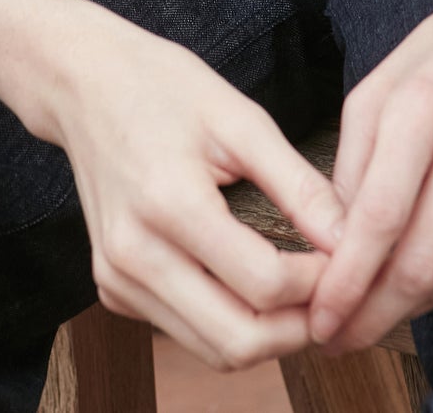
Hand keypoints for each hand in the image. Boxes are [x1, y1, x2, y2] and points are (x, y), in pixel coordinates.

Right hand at [43, 7, 347, 372]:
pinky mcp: (112, 288)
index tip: (345, 257)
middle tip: (333, 293)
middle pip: (237, 341)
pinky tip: (250, 284)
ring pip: (211, 350)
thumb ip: (297, 185)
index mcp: (168, 204)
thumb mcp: (239, 118)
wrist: (83, 82)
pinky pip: (184, 331)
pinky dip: (227, 322)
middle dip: (299, 329)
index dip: (319, 283)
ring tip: (301, 294)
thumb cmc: (161, 86)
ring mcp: (117, 279)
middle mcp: (133, 256)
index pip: (264, 285)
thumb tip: (349, 239)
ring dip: (266, 336)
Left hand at [306, 0, 432, 354]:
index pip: (378, 219)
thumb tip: (334, 241)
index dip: (345, 281)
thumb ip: (355, 161)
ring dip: (408, 309)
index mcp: (421, 107)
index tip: (318, 316)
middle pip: (419, 263)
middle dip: (372, 316)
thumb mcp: (382, 83)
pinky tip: (419, 281)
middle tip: (338, 338)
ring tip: (371, 317)